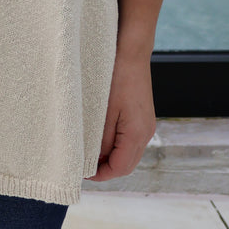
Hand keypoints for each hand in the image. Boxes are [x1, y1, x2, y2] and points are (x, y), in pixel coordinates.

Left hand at [85, 52, 156, 182]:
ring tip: (90, 152)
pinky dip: (117, 147)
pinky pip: (131, 142)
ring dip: (111, 158)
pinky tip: (102, 138)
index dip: (99, 175)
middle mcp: (146, 134)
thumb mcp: (103, 111)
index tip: (81, 172)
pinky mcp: (144, 119)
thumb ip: (101, 139)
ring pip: (129, 155)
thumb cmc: (116, 78)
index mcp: (137, 134)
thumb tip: (94, 160)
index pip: (119, 169)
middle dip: (105, 170)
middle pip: (126, 166)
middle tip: (83, 165)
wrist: (132, 53)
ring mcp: (147, 127)